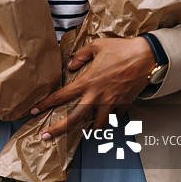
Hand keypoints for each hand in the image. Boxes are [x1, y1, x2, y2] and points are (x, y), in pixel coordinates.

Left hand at [30, 37, 153, 139]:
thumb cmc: (121, 49)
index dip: (45, 104)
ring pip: (96, 125)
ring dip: (87, 128)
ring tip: (82, 130)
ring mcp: (111, 103)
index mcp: (87, 82)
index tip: (34, 110)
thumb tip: (71, 64)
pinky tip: (105, 117)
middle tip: (46, 136)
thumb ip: (80, 55)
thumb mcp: (97, 46)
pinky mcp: (123, 105)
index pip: (61, 96)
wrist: (146, 57)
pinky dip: (108, 119)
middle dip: (58, 129)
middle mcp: (97, 96)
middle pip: (74, 119)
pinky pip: (113, 118)